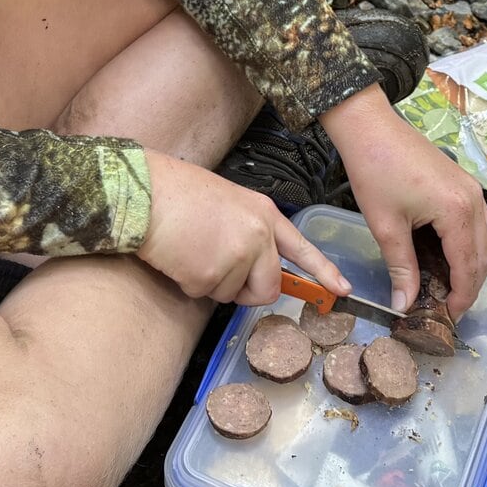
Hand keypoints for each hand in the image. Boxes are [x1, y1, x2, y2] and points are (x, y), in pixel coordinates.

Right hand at [137, 150, 352, 306]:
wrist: (145, 191)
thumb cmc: (178, 193)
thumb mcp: (228, 203)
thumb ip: (249, 231)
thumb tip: (252, 265)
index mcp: (264, 214)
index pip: (301, 248)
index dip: (323, 272)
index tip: (342, 291)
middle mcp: (258, 235)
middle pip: (269, 288)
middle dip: (248, 293)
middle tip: (222, 276)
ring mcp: (237, 256)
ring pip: (231, 294)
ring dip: (210, 282)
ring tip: (192, 249)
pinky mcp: (211, 275)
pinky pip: (204, 294)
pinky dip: (189, 282)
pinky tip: (179, 255)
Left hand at [321, 85, 486, 317]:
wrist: (370, 127)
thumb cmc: (375, 172)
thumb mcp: (386, 227)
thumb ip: (401, 268)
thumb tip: (404, 305)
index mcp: (457, 212)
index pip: (469, 267)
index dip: (461, 297)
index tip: (448, 318)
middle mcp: (474, 200)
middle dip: (471, 284)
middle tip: (449, 306)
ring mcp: (472, 189)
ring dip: (474, 265)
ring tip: (449, 285)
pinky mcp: (464, 183)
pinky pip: (479, 222)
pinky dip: (470, 244)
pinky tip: (448, 255)